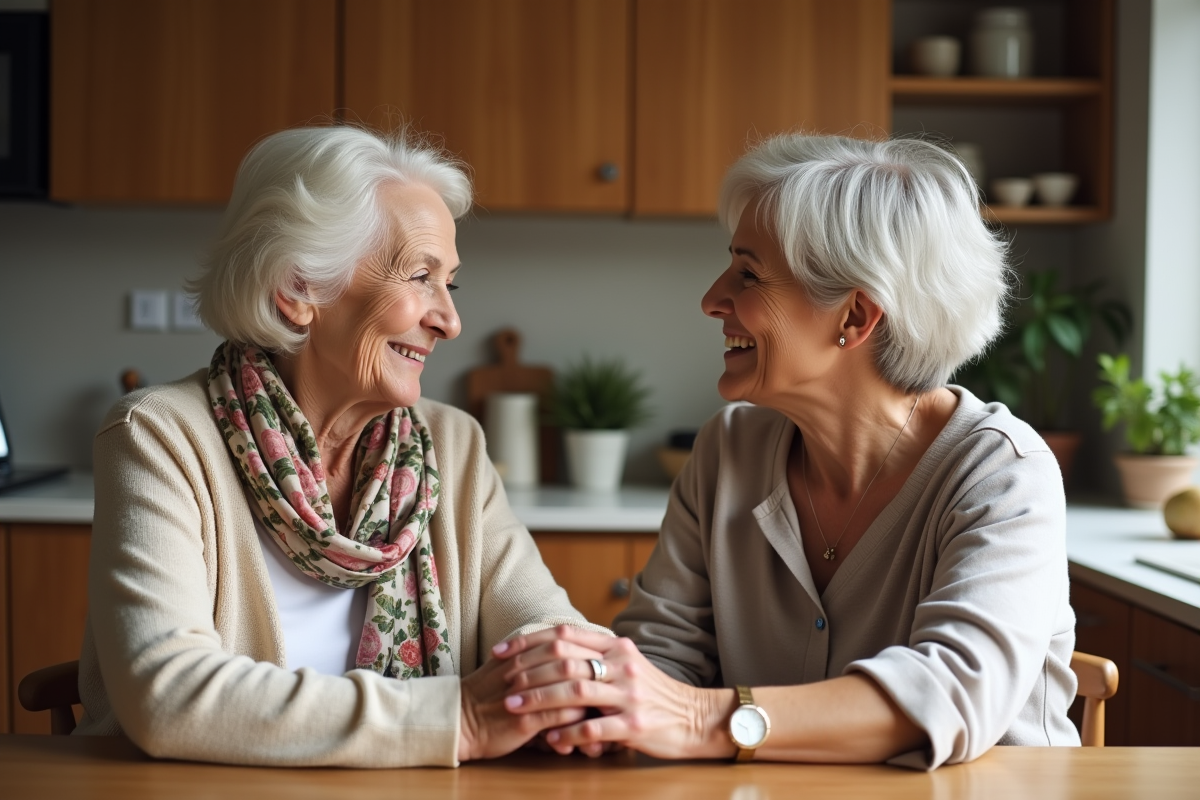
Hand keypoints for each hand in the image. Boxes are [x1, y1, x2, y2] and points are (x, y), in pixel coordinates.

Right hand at [457, 630, 606, 761]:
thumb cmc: (487, 693)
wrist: (459, 718)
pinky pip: (562, 717)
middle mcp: (527, 666)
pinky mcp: (526, 718)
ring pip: (573, 690)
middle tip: (612, 690)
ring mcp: (527, 692)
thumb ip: (537, 654)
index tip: (606, 665)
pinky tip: (587, 731)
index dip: (590, 652)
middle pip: (575, 662)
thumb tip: (571, 649)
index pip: (567, 641)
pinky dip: (578, 724)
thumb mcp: (511, 664)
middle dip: (596, 678)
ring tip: (605, 715)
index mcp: (525, 650)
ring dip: (592, 704)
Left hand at [494, 626, 737, 759]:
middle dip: (529, 672)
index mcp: (616, 647)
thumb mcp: (626, 665)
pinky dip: (568, 732)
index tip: (502, 650)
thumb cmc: (654, 693)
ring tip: (516, 708)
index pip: (564, 635)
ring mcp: (629, 694)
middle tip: (503, 683)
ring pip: (576, 692)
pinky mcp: (635, 723)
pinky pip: (594, 727)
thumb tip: (552, 648)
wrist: (695, 717)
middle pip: (566, 661)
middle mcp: (622, 665)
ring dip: (540, 700)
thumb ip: (595, 655)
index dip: (529, 641)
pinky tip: (550, 737)